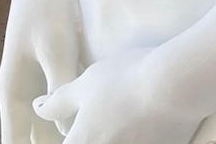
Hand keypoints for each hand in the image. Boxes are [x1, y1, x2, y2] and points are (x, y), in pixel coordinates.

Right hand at [0, 0, 82, 143]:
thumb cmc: (48, 9)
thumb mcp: (56, 47)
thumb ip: (60, 85)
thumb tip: (67, 125)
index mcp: (14, 92)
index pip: (16, 142)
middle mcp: (20, 92)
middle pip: (31, 137)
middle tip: (84, 143)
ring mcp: (33, 81)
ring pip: (44, 122)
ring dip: (61, 132)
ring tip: (88, 135)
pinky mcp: (49, 68)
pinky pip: (55, 103)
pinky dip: (67, 114)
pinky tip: (89, 116)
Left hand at [34, 47, 202, 143]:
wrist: (176, 85)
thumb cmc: (126, 79)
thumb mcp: (86, 83)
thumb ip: (59, 100)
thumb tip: (39, 107)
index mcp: (81, 143)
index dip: (70, 135)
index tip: (78, 126)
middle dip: (93, 134)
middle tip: (105, 116)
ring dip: (119, 135)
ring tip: (127, 117)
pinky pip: (142, 143)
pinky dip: (141, 135)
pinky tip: (148, 119)